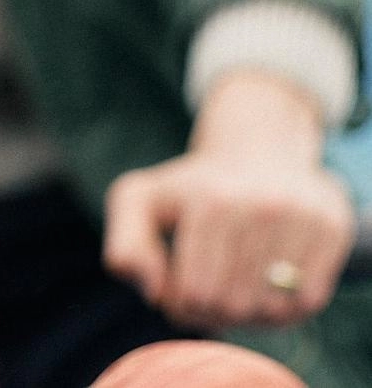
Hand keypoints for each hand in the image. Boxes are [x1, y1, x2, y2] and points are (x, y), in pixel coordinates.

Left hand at [103, 70, 354, 328]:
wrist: (256, 147)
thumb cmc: (191, 187)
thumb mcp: (140, 199)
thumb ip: (125, 244)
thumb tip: (150, 290)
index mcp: (209, 200)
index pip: (193, 294)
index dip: (180, 303)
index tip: (176, 286)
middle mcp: (260, 204)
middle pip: (233, 305)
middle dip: (212, 309)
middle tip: (206, 287)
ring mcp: (300, 214)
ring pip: (272, 310)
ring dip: (249, 310)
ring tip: (233, 280)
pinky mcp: (331, 224)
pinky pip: (308, 301)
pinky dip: (284, 305)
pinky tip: (265, 280)